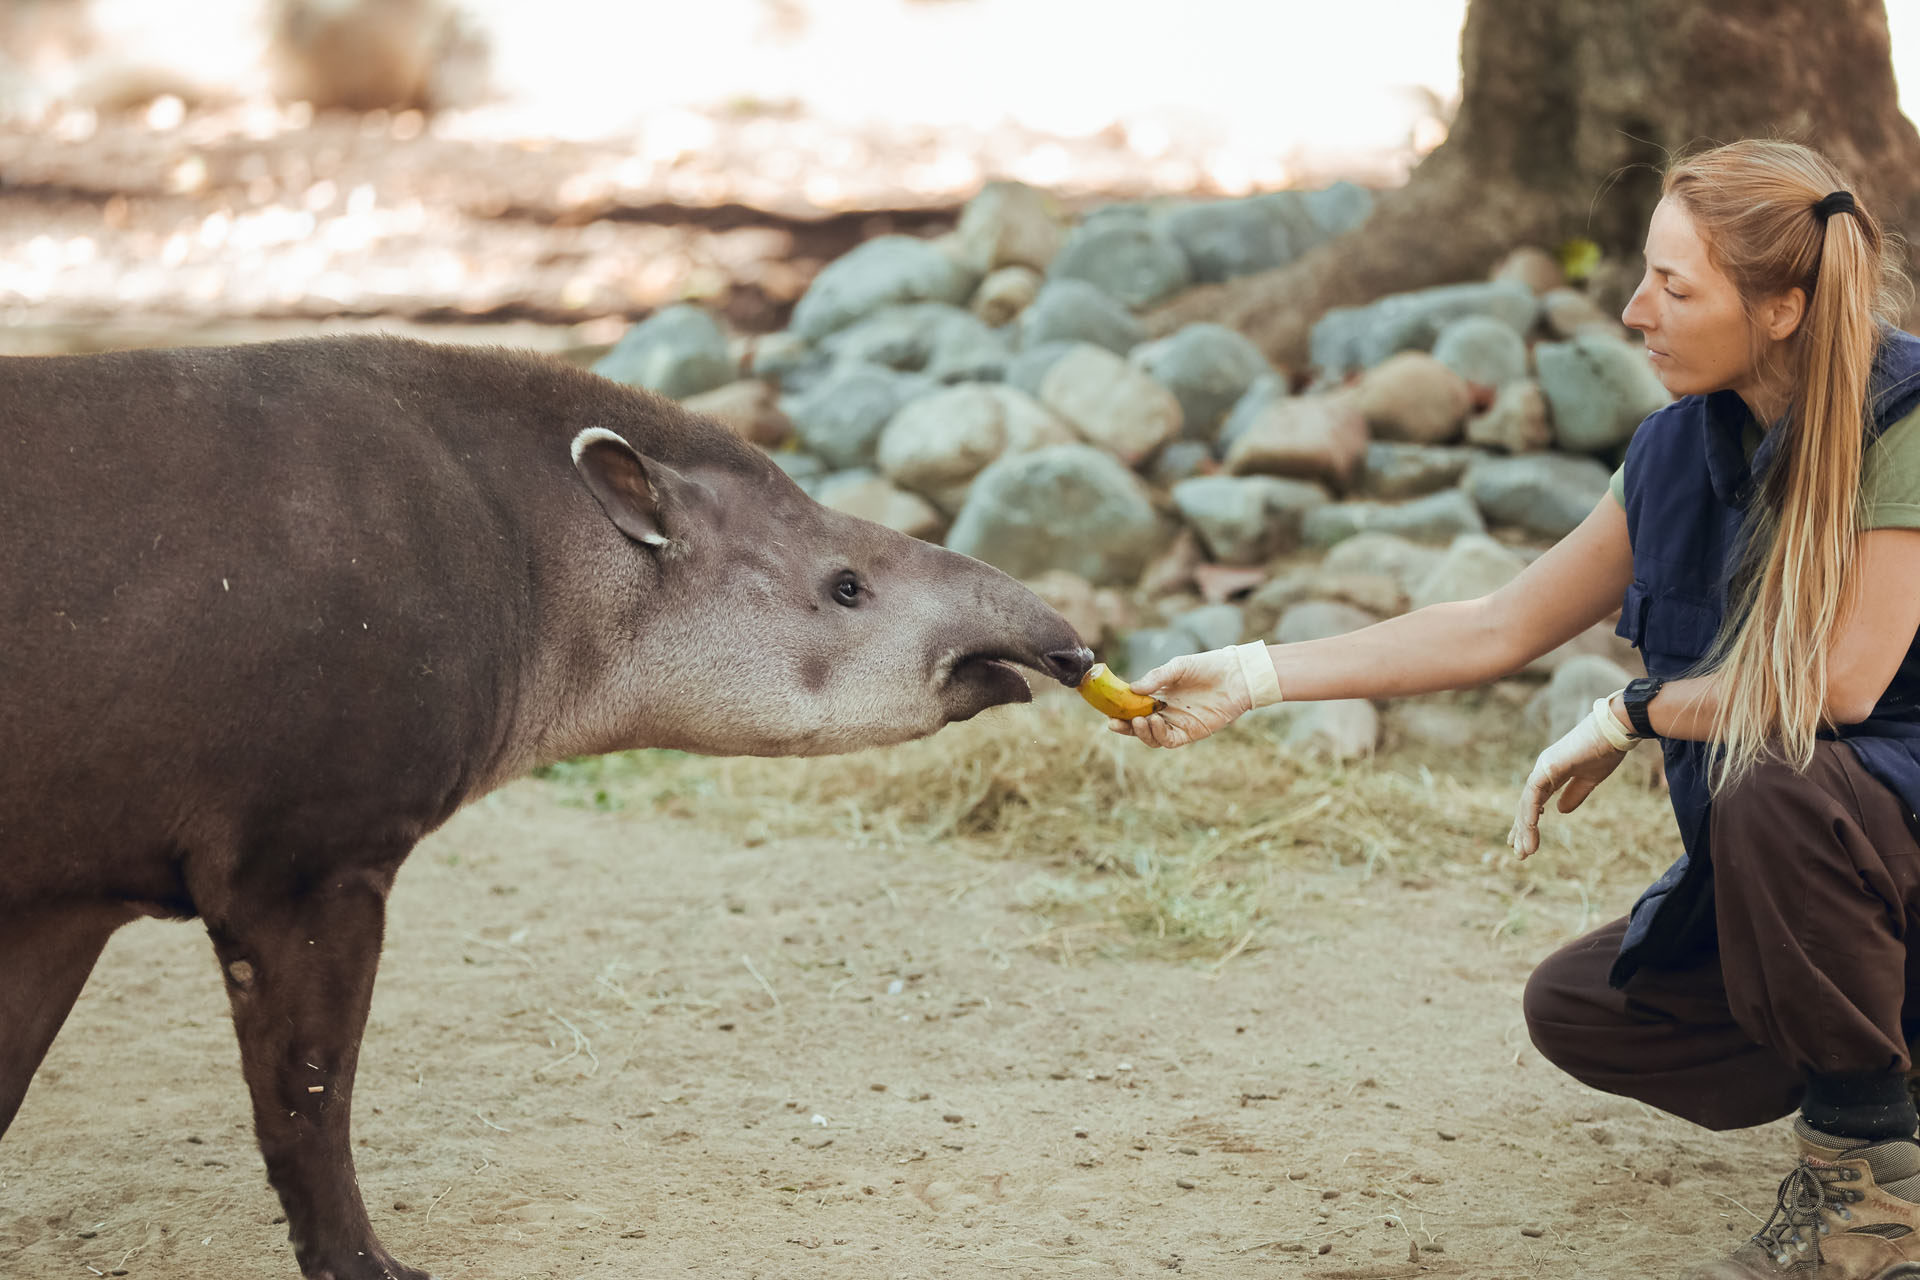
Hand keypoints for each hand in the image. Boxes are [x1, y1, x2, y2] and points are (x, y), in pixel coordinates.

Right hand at [1105, 648, 1253, 748]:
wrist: (1237, 675)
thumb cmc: (1208, 666)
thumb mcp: (1178, 667)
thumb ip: (1156, 677)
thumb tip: (1132, 688)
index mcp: (1160, 695)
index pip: (1134, 707)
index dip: (1120, 710)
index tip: (1106, 710)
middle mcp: (1166, 712)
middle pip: (1139, 725)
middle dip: (1125, 727)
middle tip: (1113, 722)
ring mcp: (1178, 723)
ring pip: (1152, 736)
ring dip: (1141, 732)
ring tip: (1139, 719)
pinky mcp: (1191, 732)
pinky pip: (1169, 739)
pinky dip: (1158, 734)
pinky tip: (1154, 721)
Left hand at [1508, 699, 1635, 858]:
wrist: (1616, 729)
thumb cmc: (1606, 750)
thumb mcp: (1590, 779)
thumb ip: (1574, 794)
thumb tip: (1559, 811)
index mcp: (1553, 773)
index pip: (1536, 802)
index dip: (1529, 821)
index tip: (1526, 841)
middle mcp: (1544, 770)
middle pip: (1527, 804)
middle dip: (1522, 830)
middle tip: (1519, 853)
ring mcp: (1544, 767)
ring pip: (1528, 802)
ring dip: (1525, 827)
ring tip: (1523, 850)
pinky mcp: (1549, 766)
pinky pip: (1535, 792)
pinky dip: (1531, 811)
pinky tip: (1529, 828)